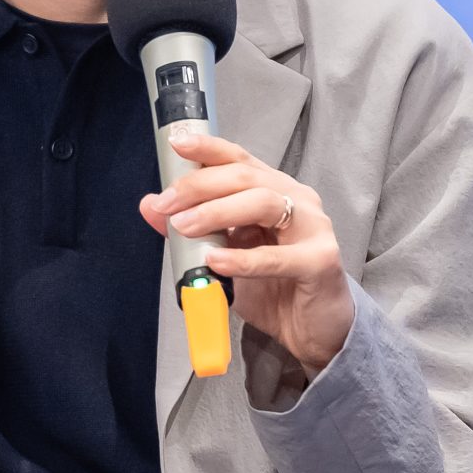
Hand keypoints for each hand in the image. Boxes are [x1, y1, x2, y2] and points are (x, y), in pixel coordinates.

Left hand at [140, 134, 354, 373]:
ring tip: (184, 227)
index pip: (240, 159)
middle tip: (167, 205)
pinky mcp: (321, 261)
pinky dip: (242, 259)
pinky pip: (277, 257)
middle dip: (200, 186)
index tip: (177, 144)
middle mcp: (297, 200)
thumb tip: (151, 205)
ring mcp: (313, 227)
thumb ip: (193, 229)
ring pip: (262, 204)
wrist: (313, 329)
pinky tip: (215, 262)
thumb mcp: (226, 255)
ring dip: (217, 213)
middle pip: (246, 176)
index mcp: (275, 191)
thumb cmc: (275, 287)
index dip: (208, 149)